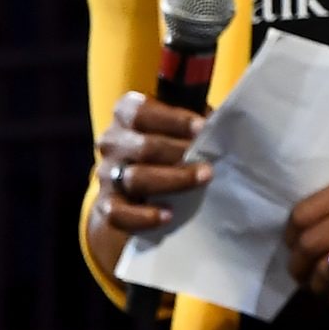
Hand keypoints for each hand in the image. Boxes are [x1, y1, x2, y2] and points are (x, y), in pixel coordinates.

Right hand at [92, 91, 210, 236]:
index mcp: (126, 113)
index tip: (202, 128)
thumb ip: (195, 122)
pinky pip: (118, 214)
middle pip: (143, 147)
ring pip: (134, 178)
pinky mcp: (106, 205)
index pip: (141, 112)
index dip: (174, 120)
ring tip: (200, 181)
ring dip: (171, 181)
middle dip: (179, 154)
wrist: (143, 178)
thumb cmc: (172, 141)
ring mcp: (106, 174)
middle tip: (209, 165)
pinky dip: (142, 217)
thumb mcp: (181, 124)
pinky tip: (168, 215)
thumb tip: (222, 126)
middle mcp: (112, 141)